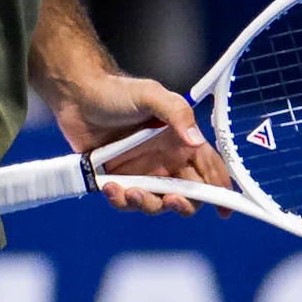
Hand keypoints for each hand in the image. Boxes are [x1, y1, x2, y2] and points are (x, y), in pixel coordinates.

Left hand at [49, 71, 226, 215]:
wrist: (77, 96)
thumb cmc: (116, 91)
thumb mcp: (151, 95)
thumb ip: (177, 113)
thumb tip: (195, 139)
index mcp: (180, 142)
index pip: (209, 169)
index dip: (220, 189)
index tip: (224, 209)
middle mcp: (166, 161)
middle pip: (188, 194)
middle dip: (183, 204)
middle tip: (171, 200)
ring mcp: (142, 172)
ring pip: (156, 203)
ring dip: (147, 204)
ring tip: (129, 190)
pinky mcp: (119, 180)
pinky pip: (126, 201)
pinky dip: (120, 200)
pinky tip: (110, 188)